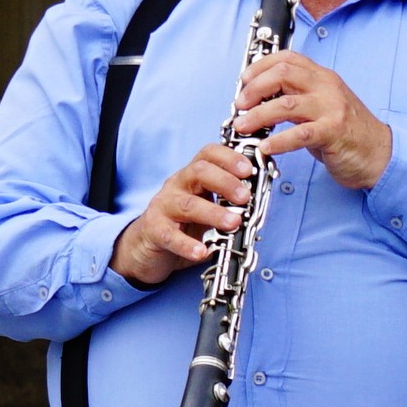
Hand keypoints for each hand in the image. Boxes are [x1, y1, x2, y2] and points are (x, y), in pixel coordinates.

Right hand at [113, 145, 250, 286]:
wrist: (146, 246)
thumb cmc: (183, 224)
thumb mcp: (207, 206)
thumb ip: (228, 201)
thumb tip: (260, 198)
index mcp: (192, 176)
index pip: (208, 154)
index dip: (228, 158)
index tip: (248, 169)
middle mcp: (177, 186)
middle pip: (198, 172)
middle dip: (225, 182)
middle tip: (245, 197)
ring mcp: (163, 207)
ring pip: (187, 204)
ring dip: (213, 213)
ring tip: (233, 223)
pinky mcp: (154, 230)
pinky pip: (170, 236)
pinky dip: (187, 244)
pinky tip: (202, 251)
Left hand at [233, 51, 392, 189]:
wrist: (380, 154)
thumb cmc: (348, 134)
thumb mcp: (323, 107)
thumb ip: (298, 99)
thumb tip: (261, 101)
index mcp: (323, 77)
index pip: (288, 59)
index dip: (260, 66)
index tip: (243, 81)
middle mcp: (327, 87)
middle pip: (283, 74)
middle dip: (254, 88)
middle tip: (240, 105)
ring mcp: (331, 108)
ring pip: (286, 103)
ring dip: (258, 115)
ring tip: (243, 126)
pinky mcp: (334, 132)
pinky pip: (300, 134)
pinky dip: (279, 141)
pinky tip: (266, 148)